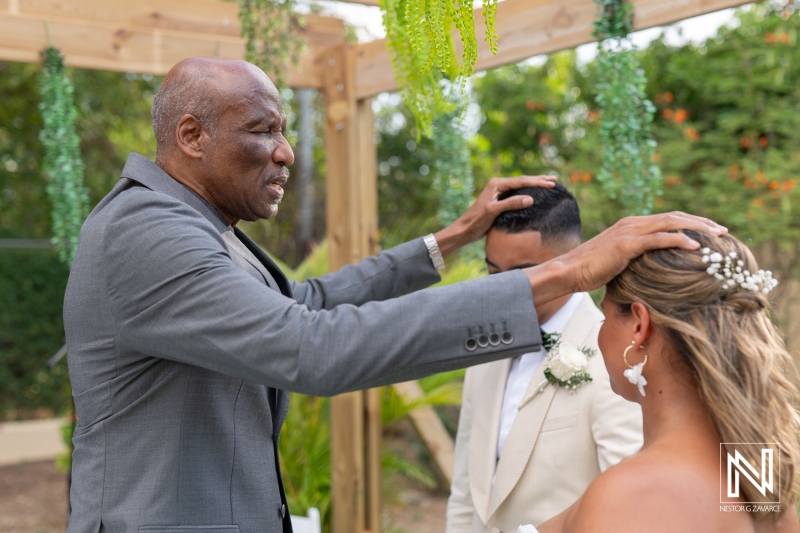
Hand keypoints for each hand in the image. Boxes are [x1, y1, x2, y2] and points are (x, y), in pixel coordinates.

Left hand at [434, 175, 556, 256]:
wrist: (465, 229)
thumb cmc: (476, 220)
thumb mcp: (493, 211)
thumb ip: (511, 204)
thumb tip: (530, 198)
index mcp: (496, 184)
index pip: (521, 181)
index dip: (537, 182)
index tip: (552, 183)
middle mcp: (498, 185)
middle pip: (522, 181)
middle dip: (539, 179)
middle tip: (555, 179)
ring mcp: (499, 192)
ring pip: (520, 186)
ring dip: (534, 184)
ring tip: (549, 182)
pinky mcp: (499, 200)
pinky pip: (517, 193)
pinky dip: (528, 192)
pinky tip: (535, 194)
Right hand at [526, 212, 726, 302]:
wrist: (567, 271)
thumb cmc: (589, 271)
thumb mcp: (617, 262)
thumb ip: (633, 259)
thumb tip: (649, 270)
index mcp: (630, 225)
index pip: (667, 219)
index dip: (691, 223)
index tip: (711, 232)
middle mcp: (632, 223)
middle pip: (674, 216)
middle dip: (701, 222)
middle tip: (723, 231)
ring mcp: (629, 231)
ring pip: (671, 223)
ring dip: (697, 227)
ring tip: (717, 234)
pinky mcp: (626, 244)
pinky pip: (659, 238)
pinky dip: (680, 239)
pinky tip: (697, 246)